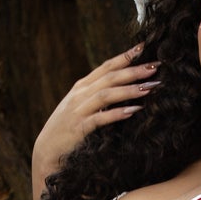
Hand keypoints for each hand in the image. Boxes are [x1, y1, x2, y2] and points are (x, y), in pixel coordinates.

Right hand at [32, 46, 159, 196]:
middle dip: (133, 71)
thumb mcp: (81, 108)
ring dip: (128, 90)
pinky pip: (100, 119)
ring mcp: (78, 111)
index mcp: (82, 87)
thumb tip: (122, 88)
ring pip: (106, 94)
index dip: (124, 57)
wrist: (46, 152)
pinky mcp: (78, 129)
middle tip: (154, 66)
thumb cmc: (67, 130)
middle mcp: (80, 95)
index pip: (105, 67)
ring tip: (149, 87)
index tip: (143, 48)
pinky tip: (133, 111)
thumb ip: (97, 96)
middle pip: (109, 78)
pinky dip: (117, 113)